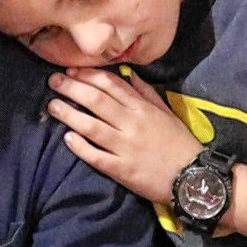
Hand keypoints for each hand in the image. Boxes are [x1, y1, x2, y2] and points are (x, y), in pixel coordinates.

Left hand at [46, 68, 198, 206]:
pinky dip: (81, 147)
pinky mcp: (123, 170)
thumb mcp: (166, 112)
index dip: (88, 75)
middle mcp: (132, 123)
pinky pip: (97, 157)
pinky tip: (67, 139)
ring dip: (69, 114)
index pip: (111, 85)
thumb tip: (127, 73)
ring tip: (52, 106)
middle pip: (97, 101)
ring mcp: (126, 147)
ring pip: (92, 126)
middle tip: (53, 81)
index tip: (70, 69)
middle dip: (72, 88)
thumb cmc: (180, 143)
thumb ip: (145, 92)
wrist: (194, 177)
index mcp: (142, 108)